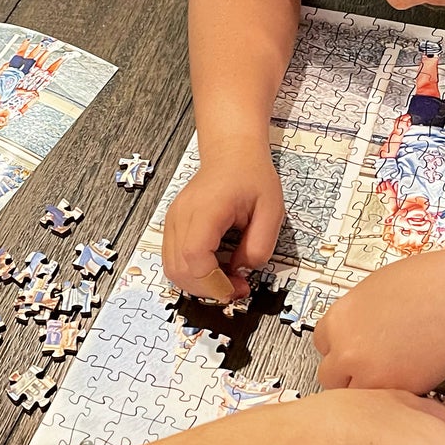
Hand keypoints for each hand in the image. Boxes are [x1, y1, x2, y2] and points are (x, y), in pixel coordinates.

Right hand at [163, 142, 284, 299]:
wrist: (232, 155)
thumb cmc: (251, 177)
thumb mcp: (272, 211)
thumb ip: (260, 246)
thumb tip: (241, 271)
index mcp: (206, 209)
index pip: (195, 257)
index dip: (213, 282)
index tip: (236, 288)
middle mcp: (182, 215)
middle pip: (178, 268)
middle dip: (207, 289)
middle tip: (235, 288)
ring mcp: (173, 220)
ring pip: (172, 268)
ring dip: (198, 284)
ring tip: (226, 279)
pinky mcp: (173, 226)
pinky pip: (174, 259)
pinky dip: (192, 273)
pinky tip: (214, 268)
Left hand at [314, 250, 444, 392]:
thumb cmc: (427, 284)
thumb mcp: (373, 291)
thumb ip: (357, 318)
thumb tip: (355, 330)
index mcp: (338, 321)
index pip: (320, 345)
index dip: (338, 348)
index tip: (349, 351)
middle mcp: (348, 350)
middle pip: (330, 376)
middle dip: (348, 374)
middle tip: (370, 368)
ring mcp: (371, 374)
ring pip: (358, 394)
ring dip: (371, 388)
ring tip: (393, 374)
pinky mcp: (398, 391)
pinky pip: (387, 401)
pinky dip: (396, 394)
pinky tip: (410, 376)